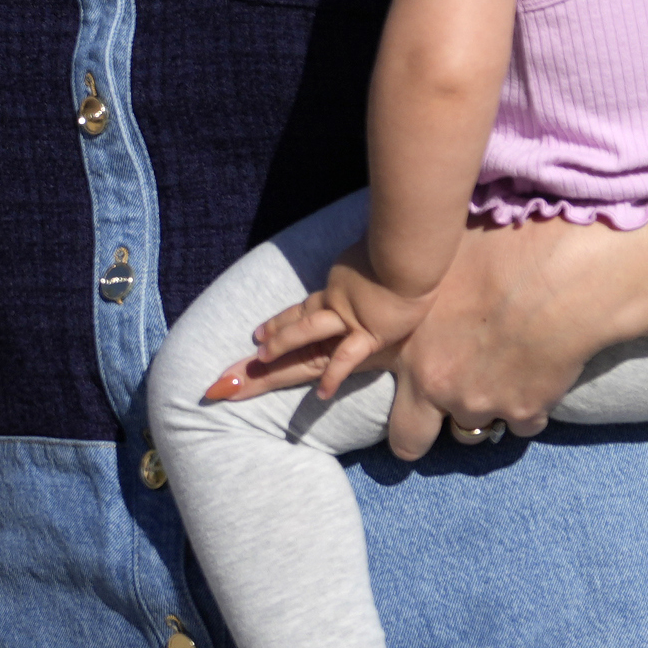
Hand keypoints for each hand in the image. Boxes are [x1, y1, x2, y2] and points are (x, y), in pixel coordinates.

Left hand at [205, 256, 426, 403]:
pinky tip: (321, 395)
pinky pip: (346, 357)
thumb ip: (366, 269)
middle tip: (233, 369)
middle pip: (293, 332)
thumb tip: (367, 262)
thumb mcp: (374, 260)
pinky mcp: (371, 334)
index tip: (258, 333)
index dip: (278, 323)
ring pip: (306, 339)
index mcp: (336, 296)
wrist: (414, 253)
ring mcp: (351, 322)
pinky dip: (333, 375)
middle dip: (265, 352)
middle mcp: (336, 309)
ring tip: (257, 363)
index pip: (299, 312)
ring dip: (281, 352)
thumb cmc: (396, 253)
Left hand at [381, 215, 615, 458]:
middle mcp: (434, 382)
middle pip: (409, 441)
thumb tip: (403, 270)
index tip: (379, 380)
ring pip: (469, 433)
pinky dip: (527, 409)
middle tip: (438, 412)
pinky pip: (521, 426)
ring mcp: (478, 402)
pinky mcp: (524, 411)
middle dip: (420, 431)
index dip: (363, 384)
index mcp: (403, 345)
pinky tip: (537, 375)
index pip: (363, 385)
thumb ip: (414, 287)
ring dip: (478, 413)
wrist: (560, 276)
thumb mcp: (436, 262)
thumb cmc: (497, 251)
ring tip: (496, 379)